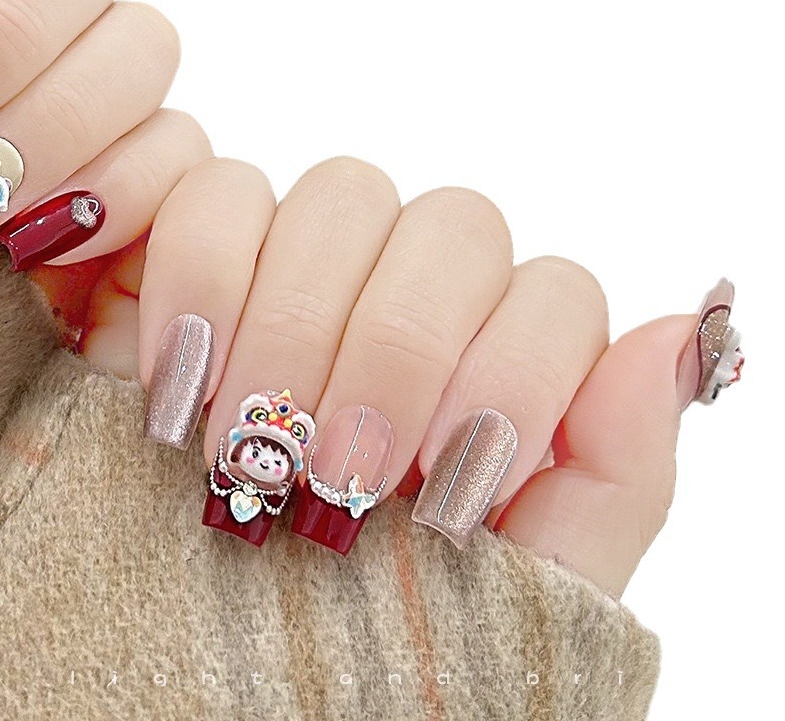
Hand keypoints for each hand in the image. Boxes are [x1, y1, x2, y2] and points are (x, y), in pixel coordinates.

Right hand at [76, 156, 740, 596]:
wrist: (219, 676)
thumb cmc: (376, 645)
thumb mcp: (512, 592)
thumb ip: (607, 475)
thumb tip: (678, 333)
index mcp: (500, 370)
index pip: (551, 291)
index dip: (504, 377)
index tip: (441, 496)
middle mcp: (414, 298)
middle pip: (452, 225)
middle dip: (394, 348)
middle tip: (337, 474)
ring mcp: (309, 263)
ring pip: (342, 194)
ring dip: (296, 322)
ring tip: (250, 448)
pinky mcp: (203, 254)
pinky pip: (215, 191)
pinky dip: (202, 277)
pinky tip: (186, 385)